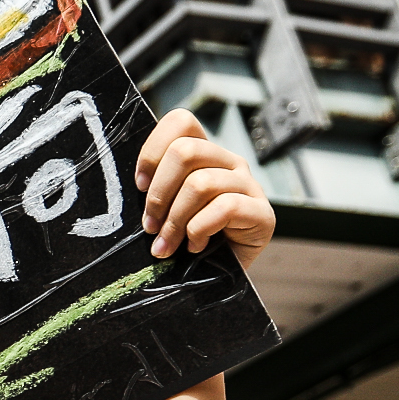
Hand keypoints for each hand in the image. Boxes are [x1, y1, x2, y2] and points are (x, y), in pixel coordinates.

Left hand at [136, 109, 274, 260]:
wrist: (219, 277)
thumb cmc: (186, 241)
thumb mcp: (166, 210)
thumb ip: (156, 190)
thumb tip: (135, 184)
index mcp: (205, 154)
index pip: (182, 122)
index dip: (153, 151)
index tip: (140, 185)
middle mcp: (229, 162)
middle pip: (185, 151)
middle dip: (159, 193)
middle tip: (150, 225)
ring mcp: (248, 185)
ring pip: (201, 183)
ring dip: (175, 220)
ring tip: (167, 245)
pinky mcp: (262, 213)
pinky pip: (225, 207)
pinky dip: (200, 230)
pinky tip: (196, 246)